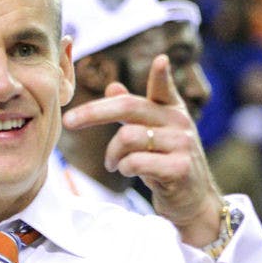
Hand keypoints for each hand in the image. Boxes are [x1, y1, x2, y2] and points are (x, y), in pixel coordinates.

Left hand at [62, 54, 222, 246]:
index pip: (164, 89)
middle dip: (94, 112)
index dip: (161, 76)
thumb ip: (133, 113)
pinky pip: (136, 162)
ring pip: (127, 137)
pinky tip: (126, 172)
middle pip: (129, 107)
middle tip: (69, 121)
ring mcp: (182, 145)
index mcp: (171, 111)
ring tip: (113, 164)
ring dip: (112, 154)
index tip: (161, 60)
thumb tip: (113, 86)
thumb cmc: (166, 164)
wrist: (192, 202)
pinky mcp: (179, 168)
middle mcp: (179, 123)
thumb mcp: (151, 136)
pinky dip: (123, 168)